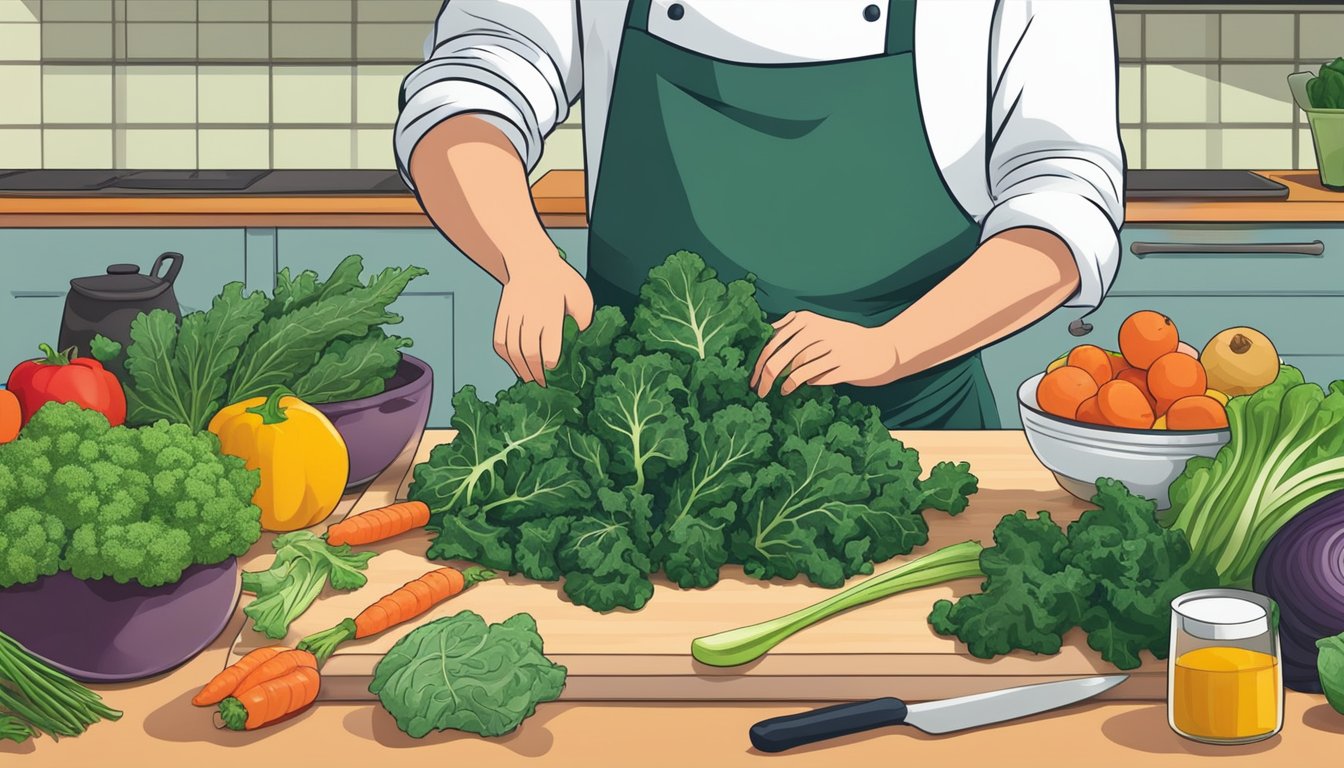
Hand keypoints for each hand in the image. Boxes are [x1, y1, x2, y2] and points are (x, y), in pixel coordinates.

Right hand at [493, 252, 593, 385]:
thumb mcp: (581, 295)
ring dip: (519, 368)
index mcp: (550, 312)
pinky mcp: (502, 314)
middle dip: (535, 373)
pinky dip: (505, 357)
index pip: (548, 345)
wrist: (532, 259)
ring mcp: (513, 315)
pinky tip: (514, 366)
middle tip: (542, 386)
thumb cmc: (561, 280)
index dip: (549, 362)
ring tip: (528, 380)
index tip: (553, 371)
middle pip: (528, 352)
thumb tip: (581, 341)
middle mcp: (529, 315)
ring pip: (511, 349)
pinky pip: (499, 341)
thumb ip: (584, 319)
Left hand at [749, 311, 900, 397]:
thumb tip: (765, 337)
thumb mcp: (819, 327)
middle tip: (758, 391)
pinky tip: (792, 390)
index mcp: (807, 320)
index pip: (773, 342)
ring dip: (784, 382)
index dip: (759, 362)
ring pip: (796, 368)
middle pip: (780, 356)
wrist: (881, 348)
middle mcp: (817, 331)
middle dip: (765, 376)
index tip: (752, 378)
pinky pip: (814, 377)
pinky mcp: (842, 365)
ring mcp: (831, 348)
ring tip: (777, 391)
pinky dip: (800, 384)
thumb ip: (793, 328)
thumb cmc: (844, 341)